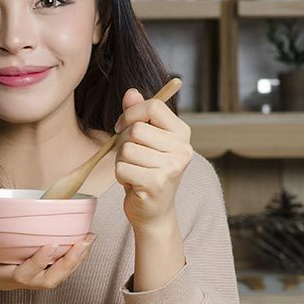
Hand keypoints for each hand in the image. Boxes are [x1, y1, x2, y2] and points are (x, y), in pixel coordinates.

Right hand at [0, 210, 95, 294]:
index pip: (19, 276)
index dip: (37, 264)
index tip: (52, 245)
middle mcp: (11, 281)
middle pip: (45, 281)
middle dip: (67, 265)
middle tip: (83, 242)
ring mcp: (21, 279)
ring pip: (53, 279)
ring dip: (74, 262)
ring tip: (89, 239)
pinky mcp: (29, 272)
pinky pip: (53, 272)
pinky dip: (70, 259)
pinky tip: (81, 241)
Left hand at [113, 88, 192, 229]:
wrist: (154, 211)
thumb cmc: (148, 171)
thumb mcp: (145, 141)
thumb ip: (138, 115)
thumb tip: (131, 92)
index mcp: (182, 133)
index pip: (153, 106)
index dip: (131, 113)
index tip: (123, 126)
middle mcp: (182, 149)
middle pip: (136, 129)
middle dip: (123, 142)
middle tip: (131, 157)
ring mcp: (172, 167)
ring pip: (127, 149)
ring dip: (121, 161)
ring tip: (134, 171)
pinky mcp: (157, 183)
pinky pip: (122, 168)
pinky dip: (120, 176)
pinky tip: (133, 183)